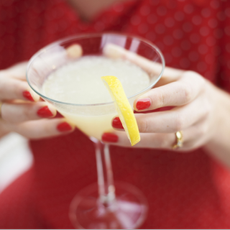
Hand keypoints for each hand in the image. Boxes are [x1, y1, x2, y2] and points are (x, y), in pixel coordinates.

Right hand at [0, 62, 74, 138]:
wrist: (3, 102)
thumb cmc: (18, 82)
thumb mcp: (27, 71)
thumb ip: (48, 63)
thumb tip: (77, 50)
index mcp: (1, 86)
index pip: (4, 88)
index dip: (16, 91)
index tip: (33, 94)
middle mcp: (4, 107)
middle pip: (12, 113)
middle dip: (30, 112)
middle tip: (51, 110)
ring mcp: (14, 123)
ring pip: (26, 129)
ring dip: (46, 127)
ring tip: (68, 124)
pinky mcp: (25, 131)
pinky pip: (37, 133)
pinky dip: (51, 131)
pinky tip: (69, 126)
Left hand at [103, 67, 217, 150]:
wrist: (211, 113)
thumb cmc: (183, 89)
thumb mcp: (169, 75)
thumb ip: (142, 66)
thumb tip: (109, 51)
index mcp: (196, 87)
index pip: (181, 93)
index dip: (160, 98)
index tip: (135, 103)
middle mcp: (200, 110)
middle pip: (175, 121)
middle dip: (144, 124)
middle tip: (114, 121)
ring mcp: (195, 131)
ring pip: (166, 140)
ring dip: (136, 138)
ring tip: (109, 135)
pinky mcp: (186, 145)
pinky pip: (161, 146)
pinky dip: (138, 143)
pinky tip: (118, 140)